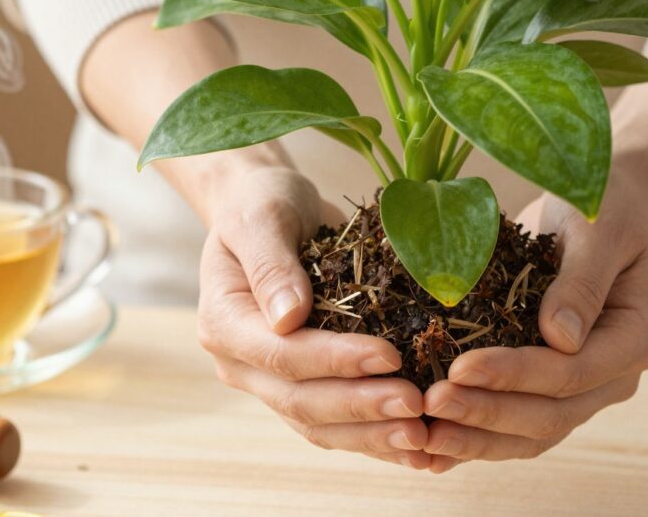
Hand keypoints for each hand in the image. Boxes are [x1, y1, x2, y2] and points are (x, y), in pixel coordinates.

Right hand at [196, 163, 432, 468]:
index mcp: (224, 322)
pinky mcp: (304, 382)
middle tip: (416, 404)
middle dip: (361, 406)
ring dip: (371, 434)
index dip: (335, 360)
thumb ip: (272, 263)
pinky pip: (337, 421)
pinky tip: (419, 445)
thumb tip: (289, 317)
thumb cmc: (263, 203)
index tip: (389, 355)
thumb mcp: (263, 216)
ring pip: (319, 424)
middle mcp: (242, 363)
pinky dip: (375, 435)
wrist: (264, 208)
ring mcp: (271, 379)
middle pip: (302, 400)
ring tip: (423, 435)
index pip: (282, 355)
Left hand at [422, 169, 647, 471]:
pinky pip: (514, 424)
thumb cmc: (604, 205)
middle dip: (487, 412)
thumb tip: (560, 339)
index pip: (572, 373)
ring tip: (422, 432)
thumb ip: (583, 281)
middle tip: (429, 402)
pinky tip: (430, 446)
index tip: (462, 367)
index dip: (516, 375)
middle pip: (549, 415)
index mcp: (636, 339)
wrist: (607, 206)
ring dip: (476, 436)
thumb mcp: (599, 229)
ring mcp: (583, 387)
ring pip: (530, 432)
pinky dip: (475, 437)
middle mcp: (613, 375)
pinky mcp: (551, 385)